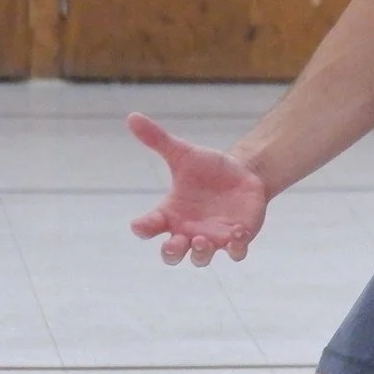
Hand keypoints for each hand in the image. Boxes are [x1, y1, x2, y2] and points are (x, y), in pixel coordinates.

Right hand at [127, 113, 270, 265]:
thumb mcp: (183, 153)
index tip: (140, 224)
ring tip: (204, 239)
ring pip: (201, 258)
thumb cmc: (207, 169)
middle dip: (171, 253)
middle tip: (175, 242)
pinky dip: (236, 247)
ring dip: (201, 253)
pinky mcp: (236, 238)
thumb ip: (157, 140)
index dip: (143, 228)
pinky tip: (238, 233)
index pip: (149, 227)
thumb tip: (132, 116)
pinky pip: (235, 252)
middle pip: (172, 254)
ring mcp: (212, 238)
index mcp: (170, 213)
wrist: (242, 174)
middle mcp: (187, 230)